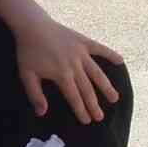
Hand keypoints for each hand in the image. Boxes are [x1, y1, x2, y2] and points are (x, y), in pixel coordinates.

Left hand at [0, 0, 123, 123]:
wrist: (32, 25)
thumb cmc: (28, 51)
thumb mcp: (26, 74)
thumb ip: (35, 94)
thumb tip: (42, 113)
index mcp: (61, 74)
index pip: (74, 96)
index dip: (81, 110)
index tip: (87, 121)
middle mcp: (74, 65)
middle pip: (87, 88)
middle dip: (94, 104)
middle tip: (100, 117)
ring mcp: (80, 52)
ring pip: (97, 72)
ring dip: (106, 86)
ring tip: (114, 98)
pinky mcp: (83, 41)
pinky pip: (100, 48)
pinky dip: (110, 54)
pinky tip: (120, 61)